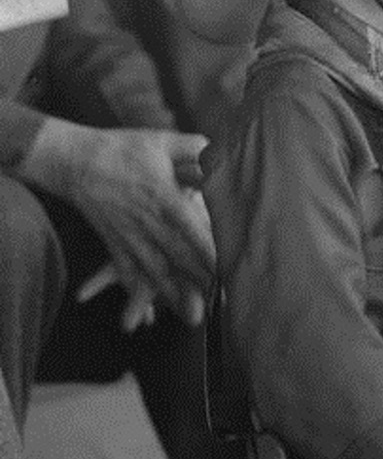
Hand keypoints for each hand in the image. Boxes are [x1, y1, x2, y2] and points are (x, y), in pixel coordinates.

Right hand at [20, 121, 215, 324]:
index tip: (229, 267)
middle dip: (201, 280)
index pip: (192, 228)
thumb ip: (195, 148)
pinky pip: (128, 272)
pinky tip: (150, 315)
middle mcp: (149, 222)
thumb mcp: (162, 141)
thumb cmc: (123, 149)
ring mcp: (131, 236)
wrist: (76, 162)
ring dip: (175, 294)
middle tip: (224, 302)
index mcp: (165, 197)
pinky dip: (138, 292)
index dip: (211, 249)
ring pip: (156, 270)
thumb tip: (221, 154)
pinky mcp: (116, 243)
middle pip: (179, 256)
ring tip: (195, 317)